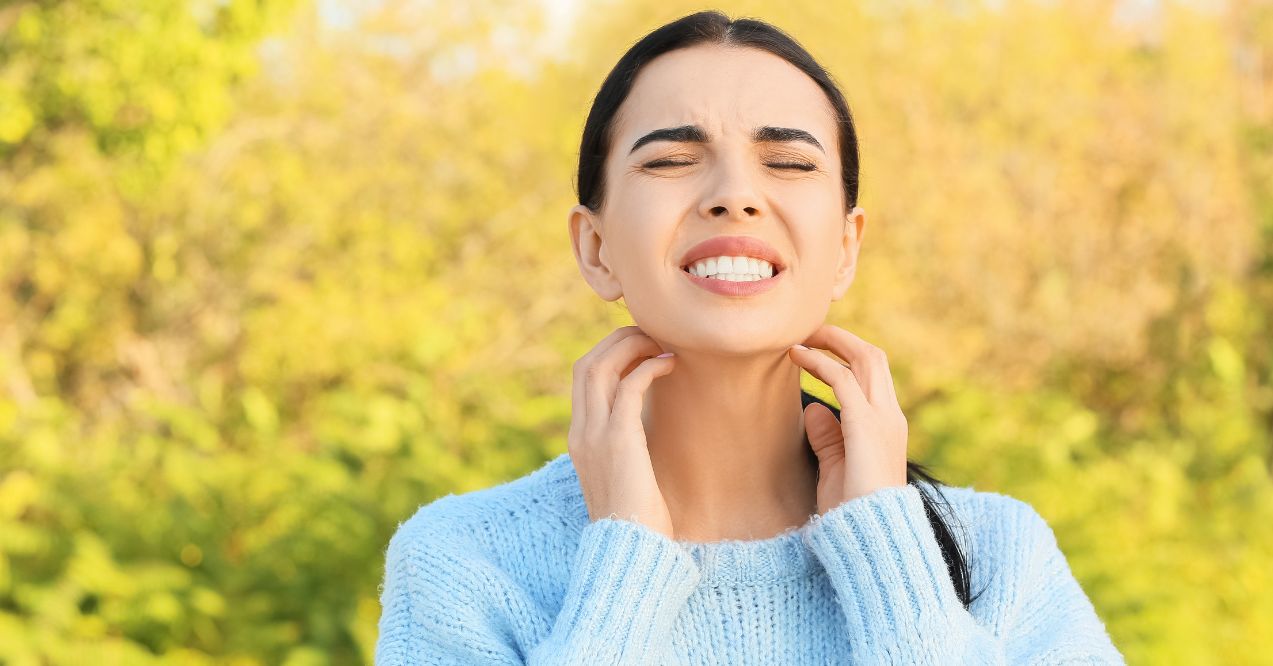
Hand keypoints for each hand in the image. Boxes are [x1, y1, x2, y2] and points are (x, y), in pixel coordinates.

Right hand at [568, 326, 677, 538]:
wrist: (630, 551)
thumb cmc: (637, 522)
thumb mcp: (625, 479)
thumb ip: (626, 452)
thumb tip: (647, 435)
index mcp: (579, 440)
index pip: (583, 378)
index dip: (609, 353)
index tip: (640, 348)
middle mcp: (581, 432)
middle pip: (586, 363)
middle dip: (617, 341)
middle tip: (651, 336)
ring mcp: (595, 435)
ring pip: (600, 366)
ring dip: (631, 346)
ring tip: (661, 344)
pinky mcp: (618, 440)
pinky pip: (628, 386)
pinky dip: (648, 367)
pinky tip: (670, 367)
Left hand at [787, 324, 908, 514]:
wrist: (870, 538)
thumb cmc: (851, 511)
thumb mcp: (836, 468)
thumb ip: (828, 438)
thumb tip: (814, 408)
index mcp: (887, 425)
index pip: (873, 374)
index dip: (846, 354)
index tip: (815, 346)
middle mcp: (890, 416)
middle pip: (873, 357)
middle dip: (840, 338)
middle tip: (807, 330)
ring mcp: (882, 419)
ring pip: (865, 358)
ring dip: (831, 341)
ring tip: (800, 334)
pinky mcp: (866, 425)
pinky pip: (843, 380)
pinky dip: (819, 363)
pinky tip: (797, 357)